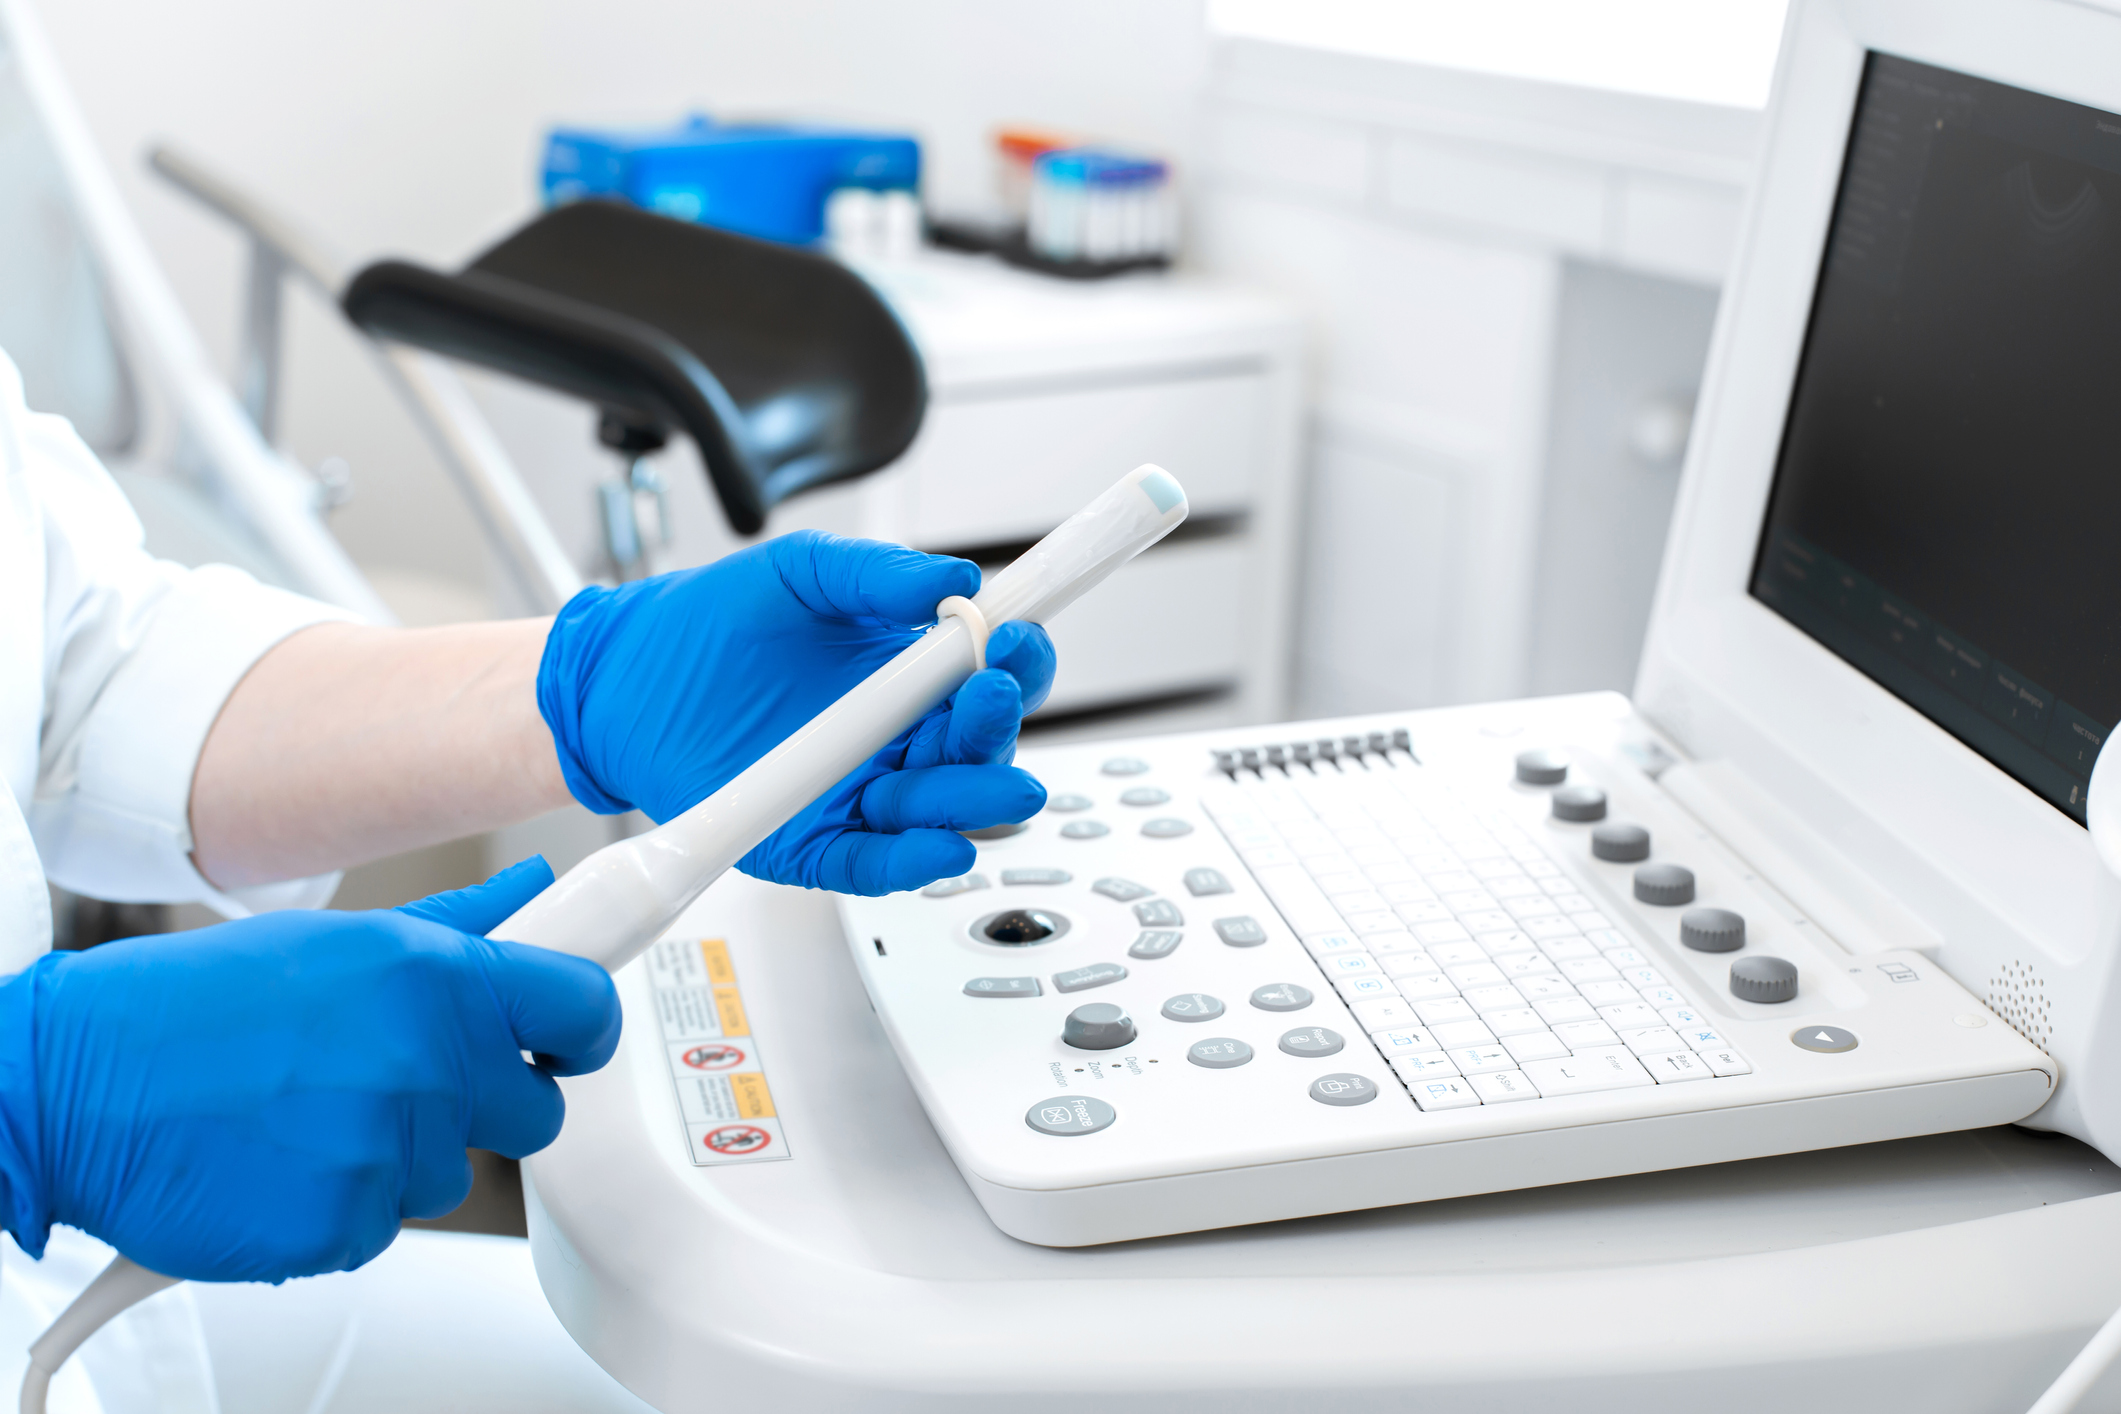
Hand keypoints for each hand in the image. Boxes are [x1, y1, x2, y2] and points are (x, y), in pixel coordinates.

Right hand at [0, 859, 618, 1282]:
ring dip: (396, 1155)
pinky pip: (382, 1226)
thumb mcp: (343, 942)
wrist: (73, 1085)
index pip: (584, 1008)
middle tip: (396, 1080)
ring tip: (308, 1113)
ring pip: (450, 1173)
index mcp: (439, 978)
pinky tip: (281, 1163)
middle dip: (483, 1104)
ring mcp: (390, 1148)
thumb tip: (532, 893)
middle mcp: (429, 1060)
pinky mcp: (344, 1225)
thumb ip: (458, 928)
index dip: (583, 1029)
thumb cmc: (195, 1008)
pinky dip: (339, 1207)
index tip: (564, 1039)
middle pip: (535, 1112)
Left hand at [537, 530, 1056, 894]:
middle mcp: (895, 740)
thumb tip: (953, 578)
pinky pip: (875, 862)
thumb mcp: (802, 573)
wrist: (623, 677)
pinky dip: (913, 860)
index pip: (992, 677)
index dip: (1017, 661)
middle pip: (979, 751)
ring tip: (989, 784)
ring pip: (941, 813)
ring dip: (972, 801)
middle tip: (989, 698)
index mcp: (909, 675)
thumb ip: (879, 575)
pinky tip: (940, 846)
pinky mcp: (815, 843)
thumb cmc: (711, 624)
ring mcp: (859, 794)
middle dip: (996, 730)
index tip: (1016, 638)